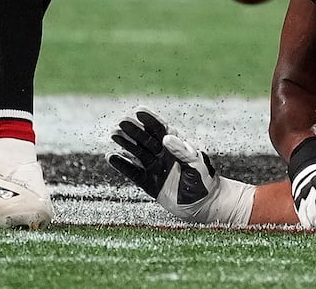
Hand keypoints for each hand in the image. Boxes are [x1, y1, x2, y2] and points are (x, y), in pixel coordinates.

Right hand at [108, 107, 227, 222]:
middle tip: (121, 121)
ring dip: (125, 143)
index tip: (138, 110)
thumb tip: (166, 137)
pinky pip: (133, 172)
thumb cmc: (204, 179)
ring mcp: (155, 167)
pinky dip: (122, 165)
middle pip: (145, 138)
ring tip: (114, 133)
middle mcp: (163, 153)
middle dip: (134, 129)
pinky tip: (111, 157)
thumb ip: (181, 150)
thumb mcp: (196, 163)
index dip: (149, 119)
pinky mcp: (148, 183)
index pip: (160, 129)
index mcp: (176, 144)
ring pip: (137, 152)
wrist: (203, 204)